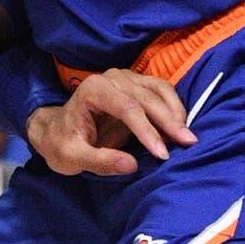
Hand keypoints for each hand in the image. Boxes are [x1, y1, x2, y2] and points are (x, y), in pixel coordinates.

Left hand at [25, 68, 194, 180]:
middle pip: (147, 97)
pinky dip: (174, 107)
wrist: (56, 129)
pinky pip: (162, 90)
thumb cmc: (61, 143)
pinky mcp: (137, 84)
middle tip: (188, 143)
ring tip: (187, 138)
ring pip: (159, 90)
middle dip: (169, 121)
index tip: (162, 154)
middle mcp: (112, 78)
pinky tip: (180, 126)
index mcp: (93, 90)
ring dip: (176, 112)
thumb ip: (99, 161)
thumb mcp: (71, 158)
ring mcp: (126, 78)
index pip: (127, 108)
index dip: (147, 131)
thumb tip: (131, 165)